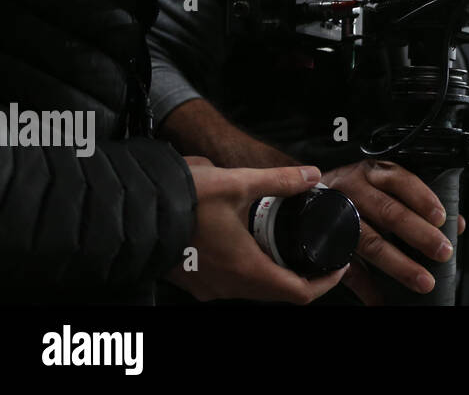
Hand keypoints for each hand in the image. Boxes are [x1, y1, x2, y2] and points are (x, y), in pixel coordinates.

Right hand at [163, 156, 348, 302]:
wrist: (130, 211)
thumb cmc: (179, 199)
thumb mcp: (237, 183)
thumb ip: (279, 181)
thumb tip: (310, 175)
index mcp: (244, 269)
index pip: (298, 294)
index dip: (325, 282)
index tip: (337, 266)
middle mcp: (227, 286)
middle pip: (278, 293)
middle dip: (302, 275)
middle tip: (317, 251)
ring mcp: (207, 286)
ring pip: (253, 289)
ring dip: (274, 271)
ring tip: (288, 243)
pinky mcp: (193, 280)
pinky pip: (231, 283)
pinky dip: (250, 268)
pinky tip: (250, 242)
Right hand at [321, 159, 465, 303]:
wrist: (306, 193)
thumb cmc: (358, 189)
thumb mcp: (386, 183)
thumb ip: (420, 202)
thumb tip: (456, 225)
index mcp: (373, 173)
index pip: (401, 181)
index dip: (422, 199)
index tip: (441, 218)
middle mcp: (355, 192)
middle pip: (389, 213)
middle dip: (418, 235)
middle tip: (442, 252)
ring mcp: (340, 218)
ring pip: (371, 242)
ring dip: (399, 265)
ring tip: (422, 281)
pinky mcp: (329, 245)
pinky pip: (348, 267)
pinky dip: (367, 287)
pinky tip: (382, 299)